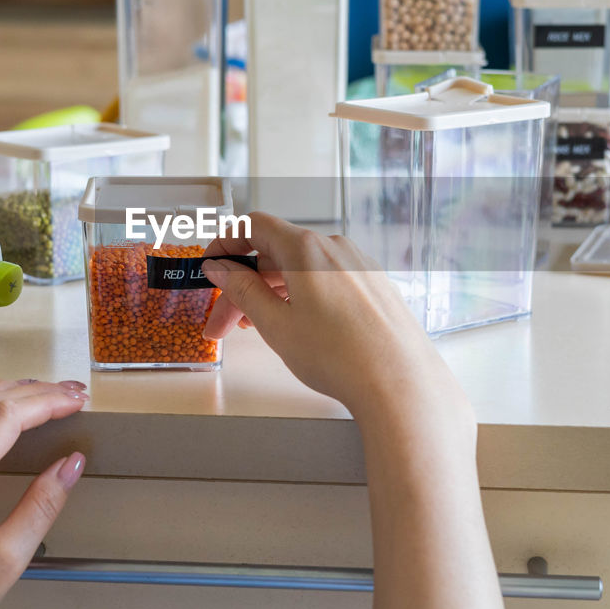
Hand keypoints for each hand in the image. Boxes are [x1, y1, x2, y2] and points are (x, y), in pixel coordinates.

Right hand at [200, 213, 468, 424]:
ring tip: (256, 327)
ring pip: (302, 269)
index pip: (253, 226)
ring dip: (272, 293)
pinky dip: (302, 296)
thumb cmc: (342, 357)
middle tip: (224, 322)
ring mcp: (358, 266)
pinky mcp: (373, 286)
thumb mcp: (276, 325)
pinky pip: (327, 280)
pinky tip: (295, 325)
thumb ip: (243, 290)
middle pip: (275, 253)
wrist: (398, 382)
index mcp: (306, 249)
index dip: (225, 243)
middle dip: (244, 285)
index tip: (211, 267)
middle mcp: (335, 248)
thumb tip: (222, 269)